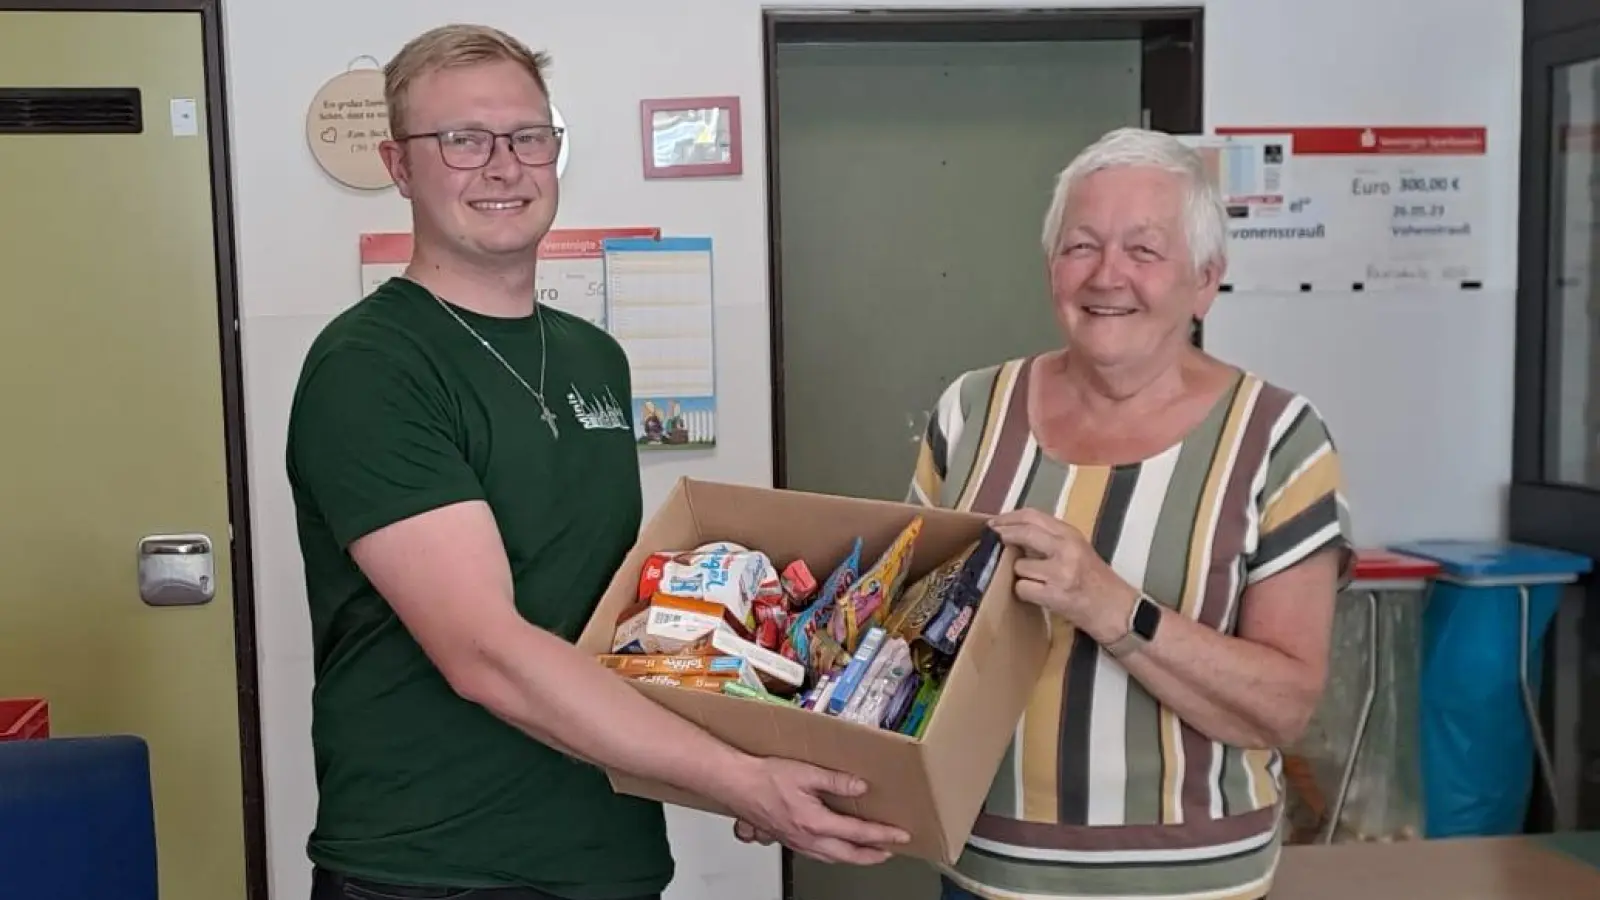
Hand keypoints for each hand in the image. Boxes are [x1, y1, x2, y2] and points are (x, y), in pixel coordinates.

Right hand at [724, 757, 909, 864]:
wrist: (736, 784)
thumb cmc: (765, 777)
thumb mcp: (806, 772)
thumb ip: (836, 781)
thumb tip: (860, 788)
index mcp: (815, 822)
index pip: (858, 833)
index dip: (882, 834)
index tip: (899, 835)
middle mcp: (807, 838)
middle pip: (848, 855)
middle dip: (872, 856)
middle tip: (890, 851)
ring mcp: (796, 842)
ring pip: (832, 858)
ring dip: (854, 857)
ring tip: (868, 853)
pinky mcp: (787, 839)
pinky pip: (817, 854)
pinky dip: (834, 855)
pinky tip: (835, 848)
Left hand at [988, 507, 1135, 639]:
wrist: (1117, 610)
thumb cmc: (1097, 582)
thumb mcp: (1078, 550)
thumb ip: (1052, 539)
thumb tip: (1015, 532)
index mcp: (1071, 535)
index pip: (1033, 516)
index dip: (1009, 518)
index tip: (995, 523)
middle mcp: (1067, 549)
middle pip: (1024, 532)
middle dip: (1003, 534)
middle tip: (992, 538)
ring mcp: (1061, 572)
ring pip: (1019, 566)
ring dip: (1019, 575)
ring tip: (1035, 581)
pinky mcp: (1055, 594)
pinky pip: (1022, 588)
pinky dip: (1024, 593)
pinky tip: (1037, 596)